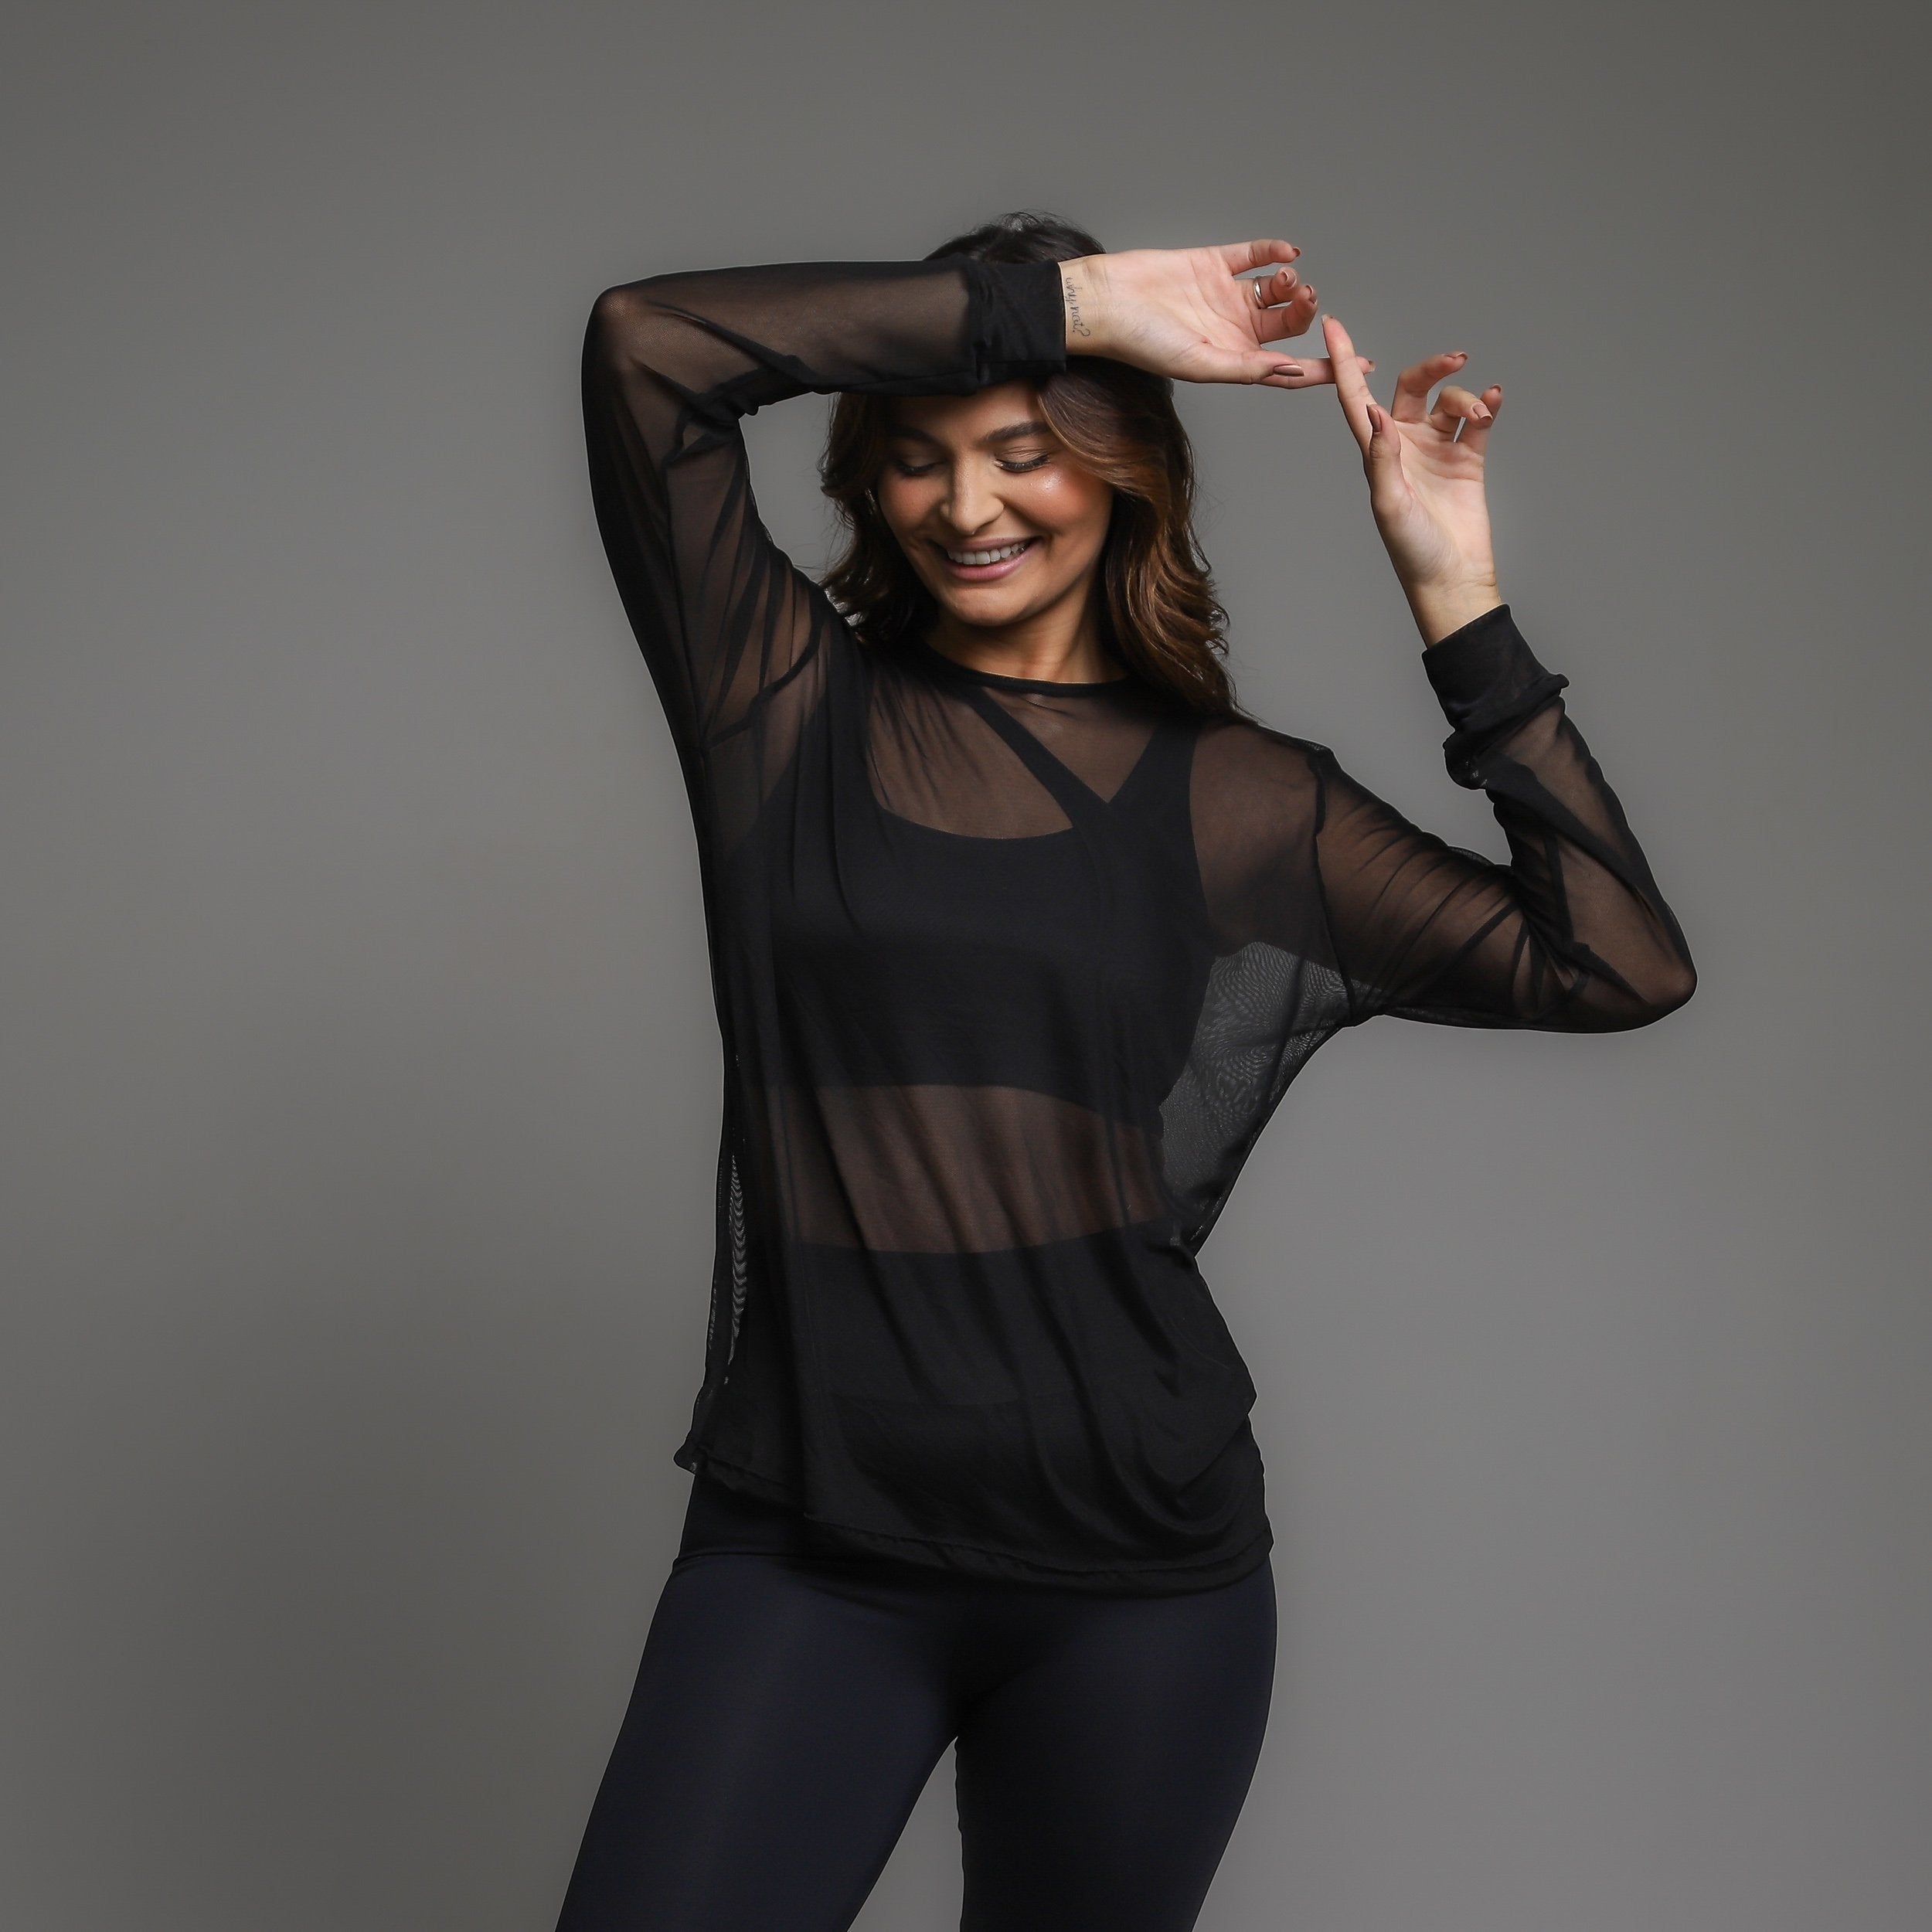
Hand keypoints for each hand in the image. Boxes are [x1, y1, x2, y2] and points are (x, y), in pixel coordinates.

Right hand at [1062, 242, 1373, 389]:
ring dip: (1290, 283)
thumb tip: (1290, 371)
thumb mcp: (1198, 364)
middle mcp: (1232, 330)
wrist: (1105, 300)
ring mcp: (1224, 295)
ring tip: (1288, 278)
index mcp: (1232, 360)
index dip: (1324, 368)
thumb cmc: (1141, 342)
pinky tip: (1288, 252)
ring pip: (1274, 289)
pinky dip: (1274, 251)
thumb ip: (1245, 368)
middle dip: (1303, 313)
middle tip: (1307, 300)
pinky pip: (1254, 255)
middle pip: (1286, 324)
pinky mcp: (1213, 263)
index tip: (1360, 365)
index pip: (1288, 367)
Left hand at [1324, 315, 1503, 644]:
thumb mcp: (1389, 503)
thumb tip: (1376, 413)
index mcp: (1375, 452)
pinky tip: (1494, 400)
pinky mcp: (1467, 459)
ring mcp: (1436, 450)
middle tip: (1456, 359)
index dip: (1344, 361)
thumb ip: (1382, 457)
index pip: (1356, 397)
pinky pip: (1476, 420)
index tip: (1333, 325)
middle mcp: (1404, 445)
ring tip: (1479, 416)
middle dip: (1432, 367)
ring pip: (1448, 401)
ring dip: (1465, 398)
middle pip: (1411, 386)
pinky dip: (1486, 403)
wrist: (1451, 577)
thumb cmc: (1411, 549)